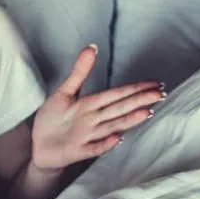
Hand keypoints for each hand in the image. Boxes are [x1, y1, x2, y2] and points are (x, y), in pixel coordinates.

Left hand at [31, 44, 163, 170]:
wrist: (39, 146)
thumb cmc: (53, 119)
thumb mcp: (64, 91)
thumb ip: (80, 71)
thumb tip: (92, 47)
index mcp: (92, 104)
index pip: (118, 94)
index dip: (136, 88)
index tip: (156, 84)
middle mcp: (93, 120)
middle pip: (120, 108)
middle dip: (139, 101)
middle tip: (160, 95)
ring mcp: (87, 136)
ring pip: (111, 126)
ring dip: (129, 120)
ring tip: (146, 112)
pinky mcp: (77, 151)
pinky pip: (94, 148)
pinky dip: (105, 144)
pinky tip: (117, 139)